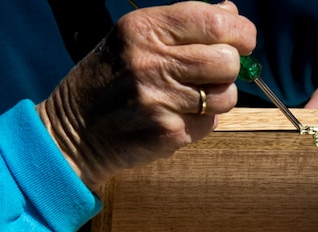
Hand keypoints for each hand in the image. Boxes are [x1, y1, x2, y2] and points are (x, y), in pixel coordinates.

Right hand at [37, 1, 256, 189]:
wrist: (75, 131)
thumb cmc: (110, 79)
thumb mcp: (134, 39)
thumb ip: (183, 24)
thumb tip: (231, 12)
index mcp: (144, 29)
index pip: (214, 22)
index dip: (241, 32)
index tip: (243, 40)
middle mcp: (152, 62)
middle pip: (227, 60)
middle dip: (230, 66)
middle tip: (214, 72)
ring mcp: (160, 100)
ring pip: (226, 95)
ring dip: (219, 97)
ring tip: (193, 96)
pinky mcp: (169, 133)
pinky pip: (211, 123)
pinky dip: (203, 121)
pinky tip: (177, 116)